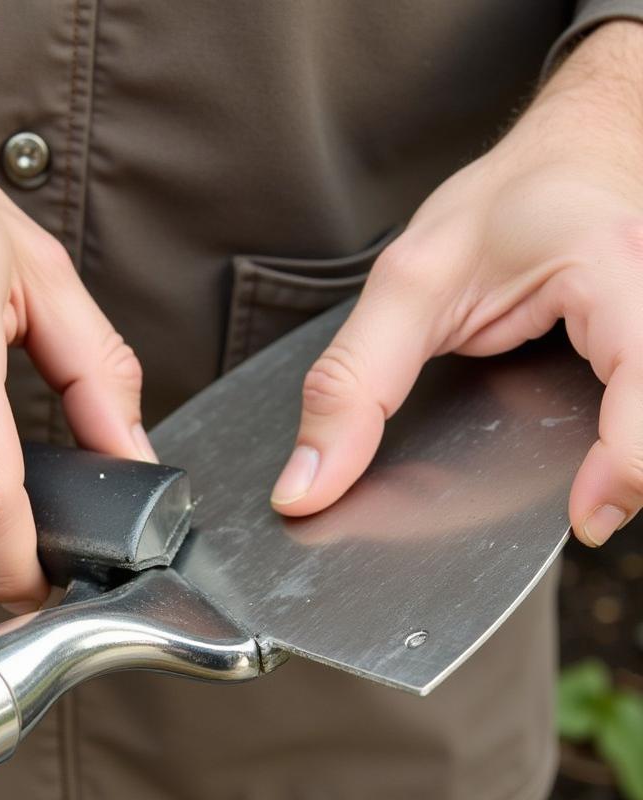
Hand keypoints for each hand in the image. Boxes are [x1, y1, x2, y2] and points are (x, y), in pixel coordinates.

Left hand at [272, 20, 642, 547]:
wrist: (567, 161)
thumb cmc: (501, 206)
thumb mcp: (404, 286)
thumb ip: (352, 386)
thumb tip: (309, 486)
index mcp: (612, 267)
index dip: (626, 464)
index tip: (584, 516)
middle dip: (624, 470)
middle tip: (583, 507)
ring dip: (625, 459)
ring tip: (591, 485)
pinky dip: (624, 443)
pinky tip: (597, 459)